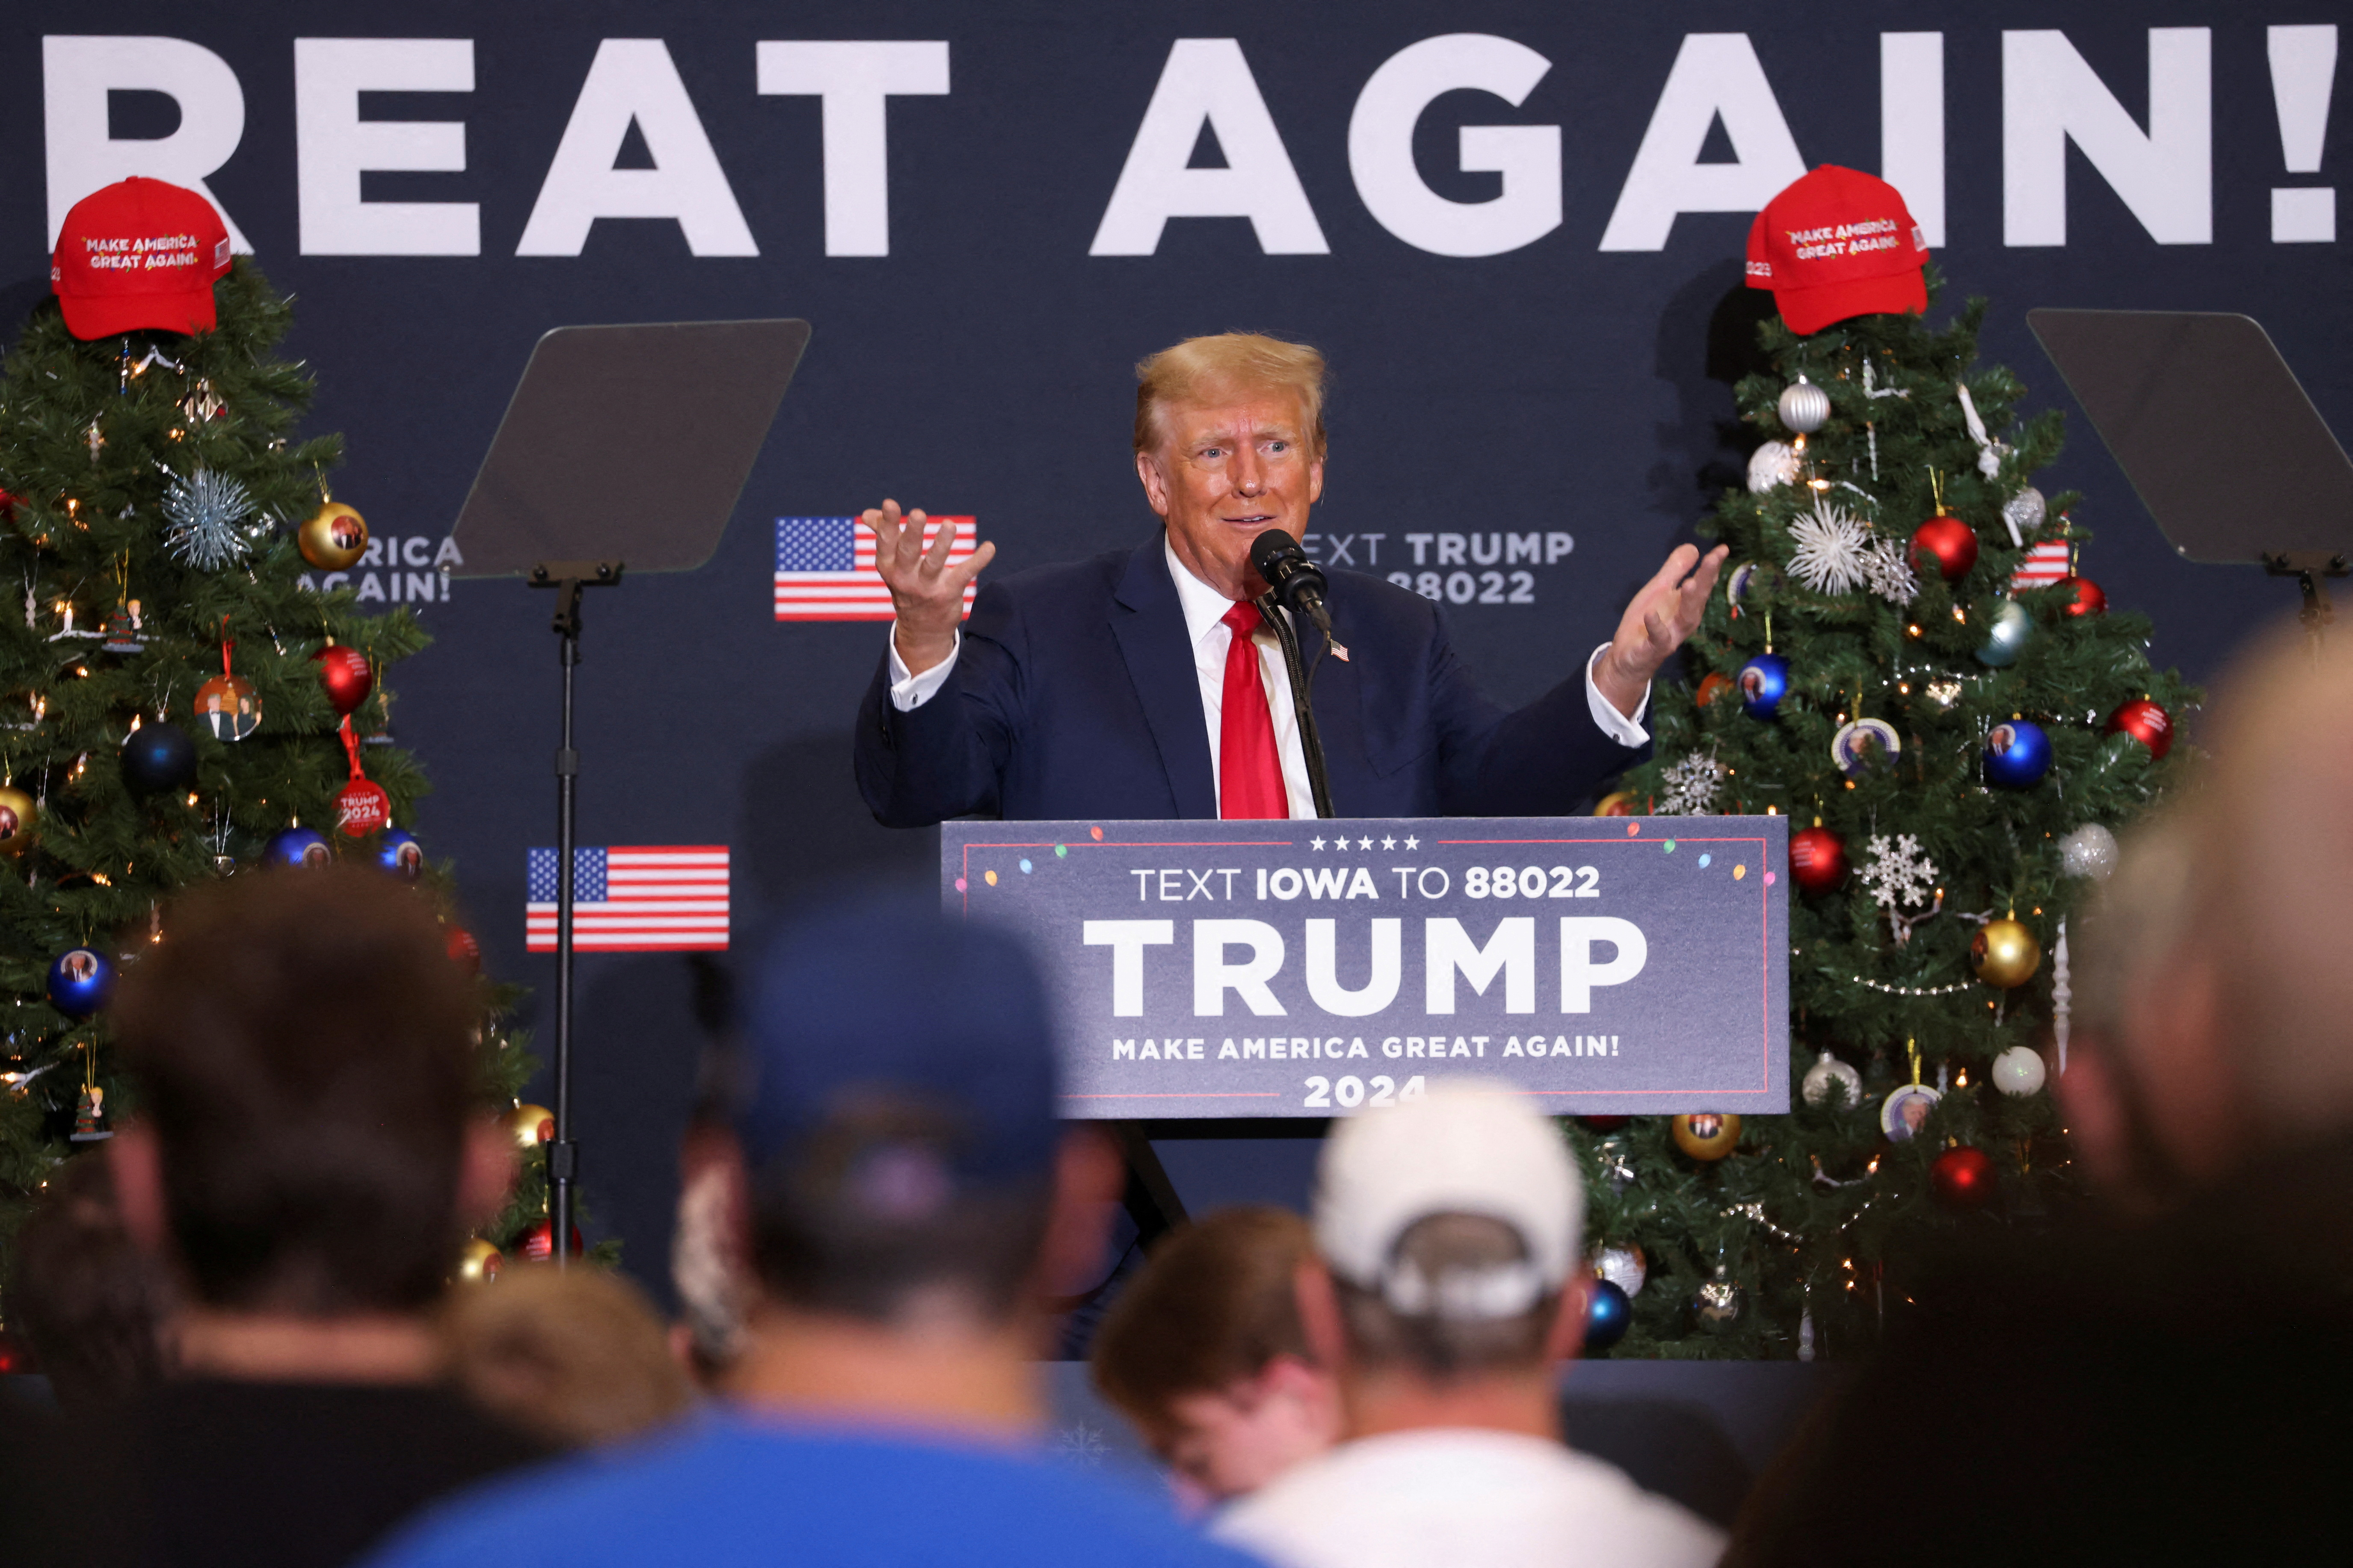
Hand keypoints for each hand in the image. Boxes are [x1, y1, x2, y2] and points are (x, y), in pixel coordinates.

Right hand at [866, 499, 995, 675]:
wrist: (921, 630)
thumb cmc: (906, 585)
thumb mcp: (891, 565)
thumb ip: (883, 535)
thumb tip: (867, 513)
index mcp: (888, 566)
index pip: (886, 542)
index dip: (887, 523)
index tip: (890, 503)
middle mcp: (905, 578)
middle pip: (908, 552)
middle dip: (912, 533)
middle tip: (918, 513)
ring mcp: (927, 587)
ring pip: (934, 563)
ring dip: (942, 544)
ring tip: (949, 525)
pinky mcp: (948, 593)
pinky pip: (964, 574)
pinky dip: (978, 560)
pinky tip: (990, 547)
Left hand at [1594, 543, 1727, 719]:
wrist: (1628, 658)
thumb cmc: (1647, 623)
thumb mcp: (1658, 591)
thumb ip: (1675, 570)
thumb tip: (1694, 547)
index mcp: (1687, 605)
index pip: (1703, 583)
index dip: (1712, 567)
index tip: (1723, 548)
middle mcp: (1684, 621)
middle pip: (1698, 599)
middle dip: (1706, 579)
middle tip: (1712, 558)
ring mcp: (1671, 636)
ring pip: (1685, 620)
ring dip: (1689, 602)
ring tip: (1691, 583)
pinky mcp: (1652, 650)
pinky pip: (1657, 640)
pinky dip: (1655, 628)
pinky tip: (1651, 615)